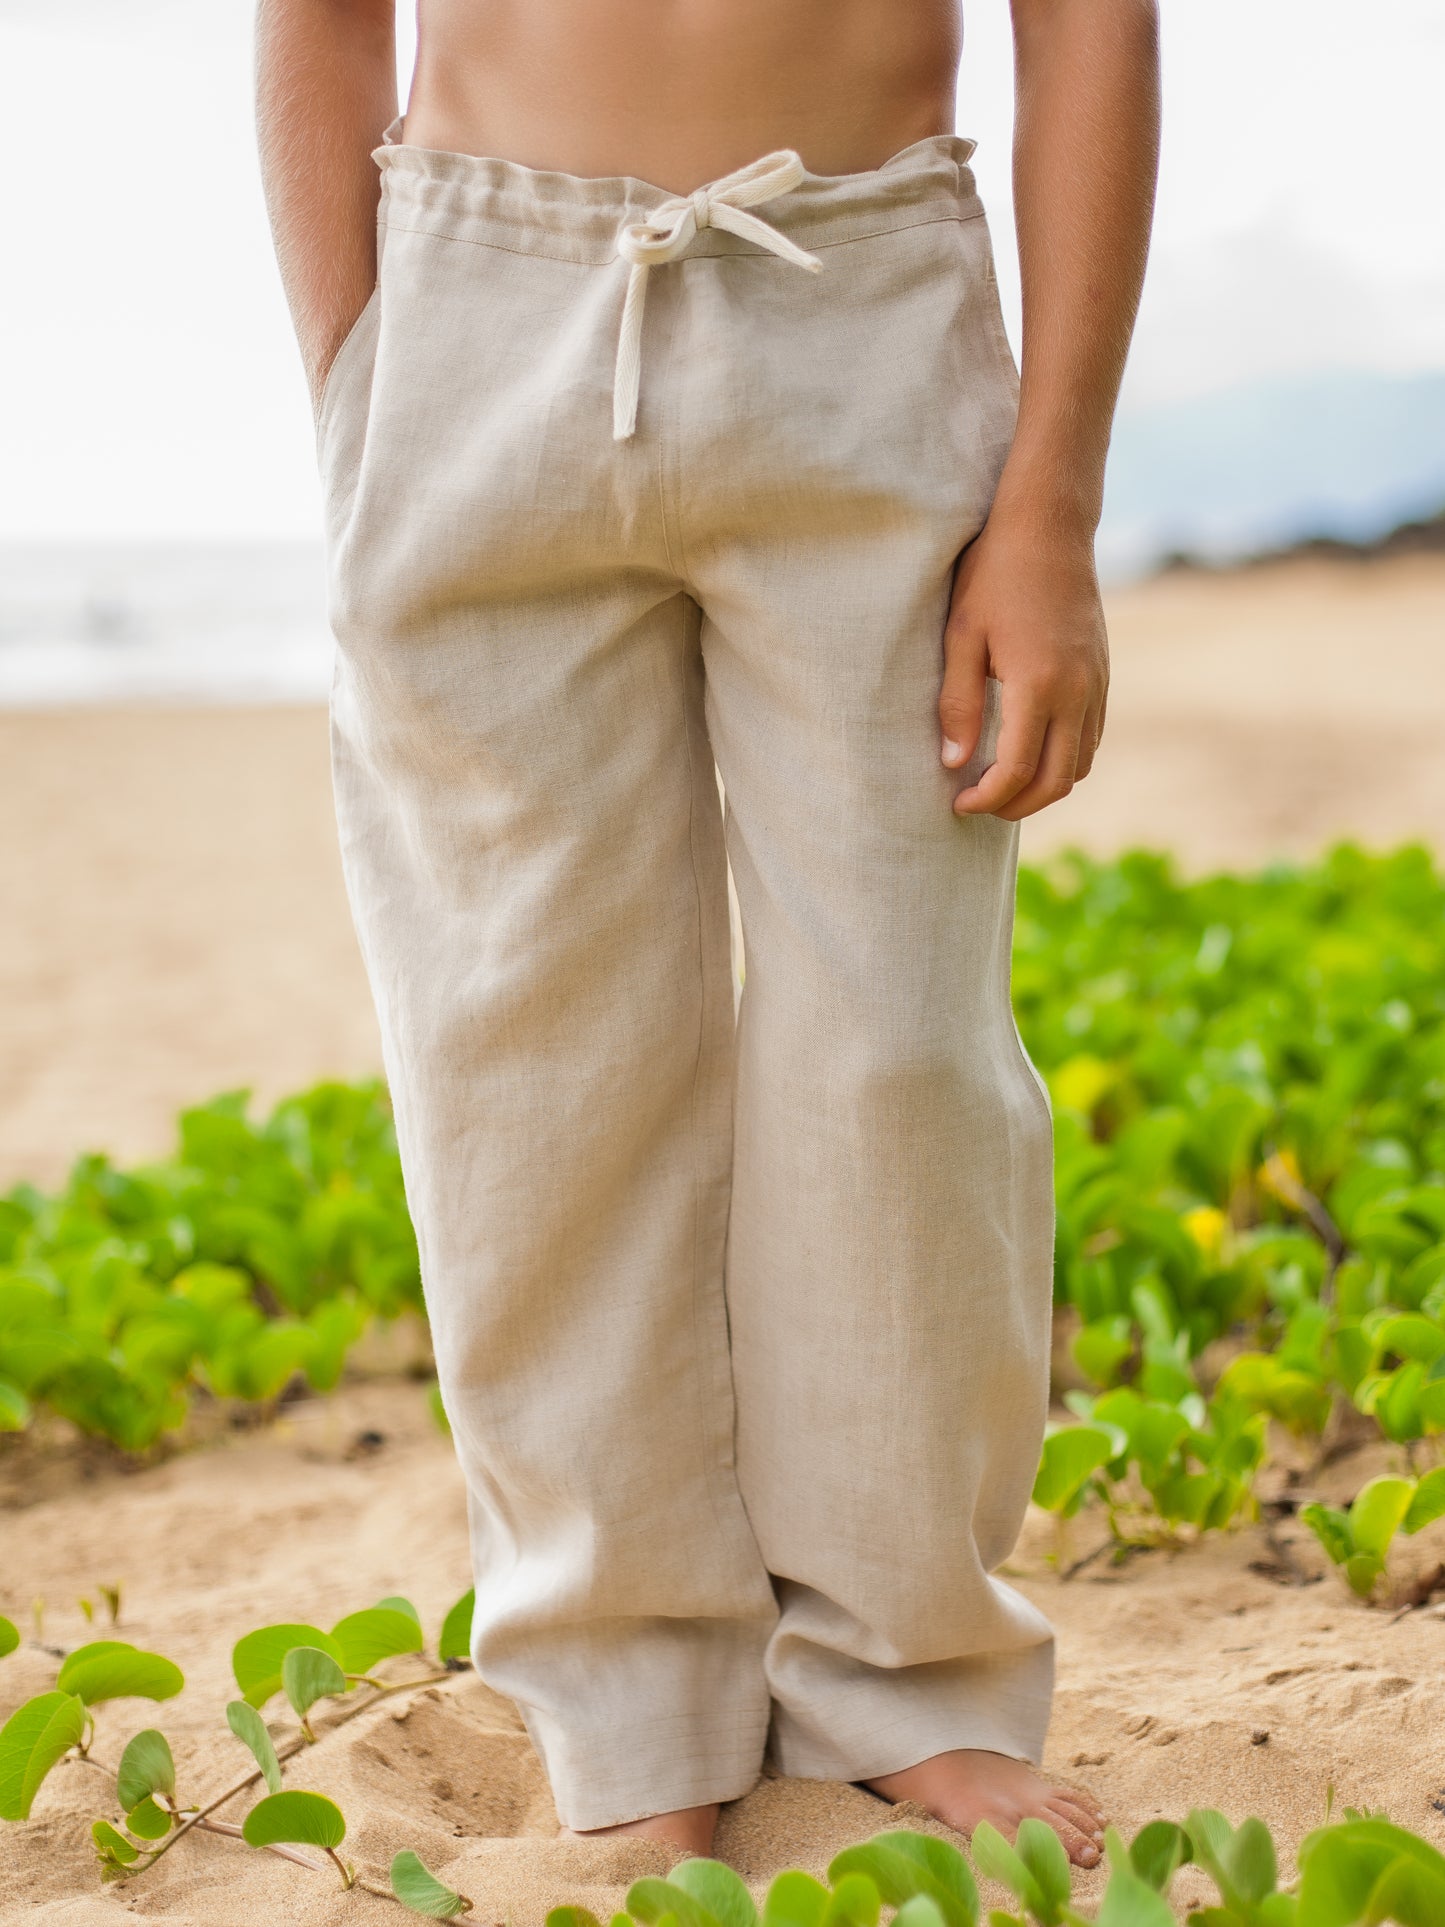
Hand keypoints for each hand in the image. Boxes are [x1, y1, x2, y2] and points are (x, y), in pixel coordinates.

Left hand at [939, 509, 1109, 820]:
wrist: (1049, 526)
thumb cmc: (995, 574)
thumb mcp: (961, 637)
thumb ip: (957, 704)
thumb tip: (953, 764)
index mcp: (1039, 684)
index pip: (1017, 770)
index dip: (987, 798)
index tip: (958, 803)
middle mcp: (1078, 691)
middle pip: (1057, 781)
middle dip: (1017, 805)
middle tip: (979, 805)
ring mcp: (1097, 684)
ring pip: (1081, 764)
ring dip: (1044, 786)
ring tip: (1002, 784)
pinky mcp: (1103, 675)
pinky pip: (1091, 737)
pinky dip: (1065, 760)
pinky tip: (1031, 751)